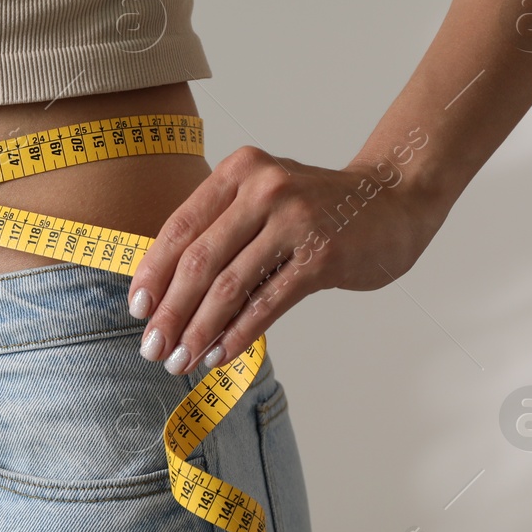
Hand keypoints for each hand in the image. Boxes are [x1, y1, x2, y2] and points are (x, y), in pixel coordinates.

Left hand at [127, 145, 446, 374]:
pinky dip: (238, 334)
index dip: (154, 272)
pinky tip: (220, 355)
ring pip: (229, 286)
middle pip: (199, 261)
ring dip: (199, 330)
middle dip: (171, 311)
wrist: (393, 202)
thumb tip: (166, 290)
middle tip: (153, 347)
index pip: (180, 227)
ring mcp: (294, 220)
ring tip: (181, 360)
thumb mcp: (263, 199)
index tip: (138, 309)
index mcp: (239, 171)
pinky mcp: (322, 255)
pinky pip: (267, 302)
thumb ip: (220, 229)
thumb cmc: (317, 209)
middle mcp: (263, 188)